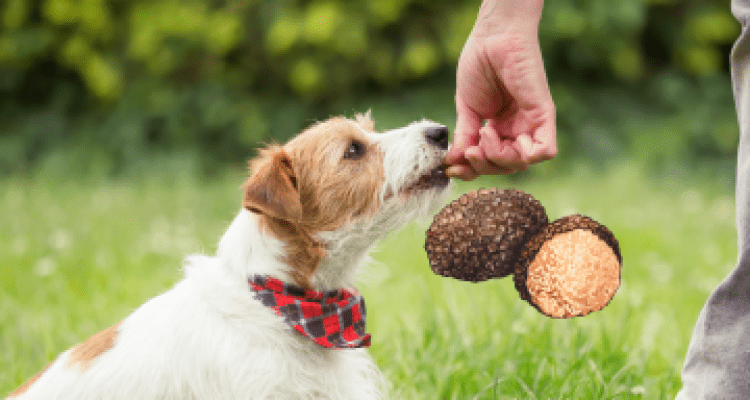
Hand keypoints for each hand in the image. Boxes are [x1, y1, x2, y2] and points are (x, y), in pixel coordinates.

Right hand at [447, 1, 556, 179]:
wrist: (491, 38)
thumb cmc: (479, 64)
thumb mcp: (466, 108)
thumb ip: (465, 136)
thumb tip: (455, 162)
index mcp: (500, 128)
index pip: (490, 162)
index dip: (471, 170)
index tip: (451, 167)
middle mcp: (517, 129)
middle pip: (505, 167)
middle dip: (483, 165)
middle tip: (469, 150)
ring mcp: (531, 123)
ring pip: (522, 164)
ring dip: (497, 158)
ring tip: (483, 133)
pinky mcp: (543, 114)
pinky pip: (545, 151)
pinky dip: (524, 155)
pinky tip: (501, 136)